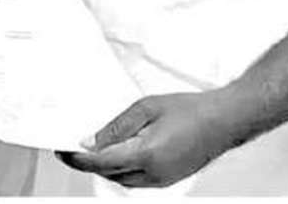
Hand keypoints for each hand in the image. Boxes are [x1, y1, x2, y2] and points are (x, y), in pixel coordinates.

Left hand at [58, 91, 239, 187]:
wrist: (223, 120)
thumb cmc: (191, 110)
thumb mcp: (146, 108)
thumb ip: (117, 126)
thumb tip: (92, 140)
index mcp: (146, 154)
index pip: (101, 162)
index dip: (78, 159)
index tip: (63, 152)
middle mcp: (153, 173)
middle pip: (110, 174)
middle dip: (89, 163)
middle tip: (73, 148)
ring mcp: (162, 180)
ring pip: (123, 180)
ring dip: (106, 168)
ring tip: (94, 149)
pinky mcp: (168, 180)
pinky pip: (137, 180)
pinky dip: (123, 170)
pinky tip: (120, 155)